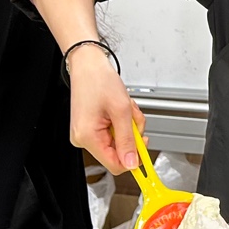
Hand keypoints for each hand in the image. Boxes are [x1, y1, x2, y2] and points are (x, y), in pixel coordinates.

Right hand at [66, 44, 143, 172]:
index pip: (115, 165)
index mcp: (87, 137)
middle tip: (132, 115)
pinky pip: (112, 132)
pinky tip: (118, 108)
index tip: (144, 147)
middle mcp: (83, 139)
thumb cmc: (99, 80)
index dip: (133, 158)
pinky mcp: (90, 128)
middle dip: (131, 133)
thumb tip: (132, 163)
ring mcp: (86, 134)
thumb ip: (128, 139)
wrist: (88, 64)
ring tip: (124, 107)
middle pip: (118, 151)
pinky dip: (121, 121)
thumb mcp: (121, 110)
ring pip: (118, 140)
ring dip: (128, 125)